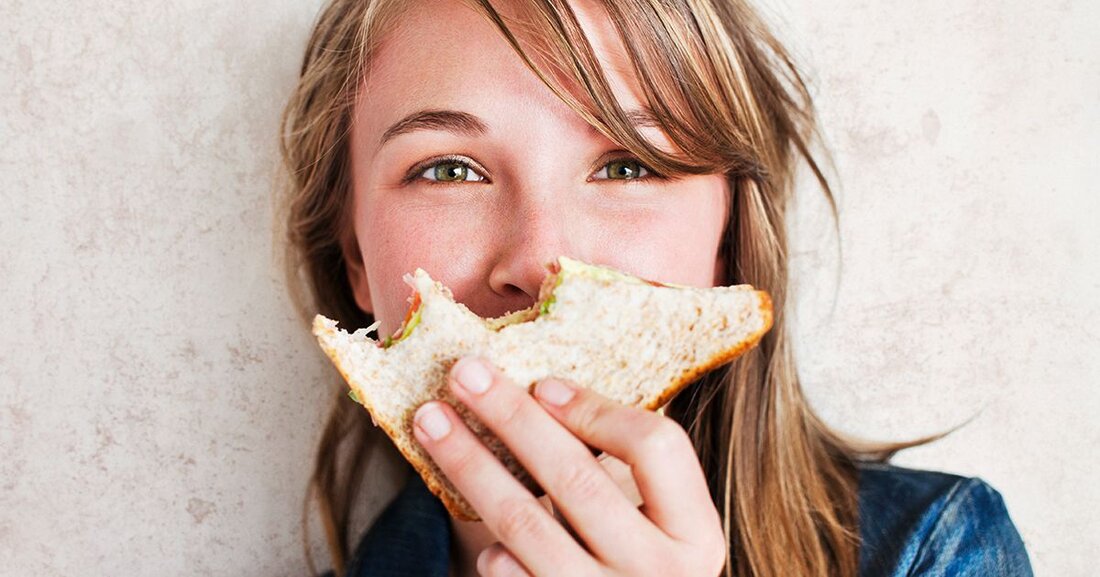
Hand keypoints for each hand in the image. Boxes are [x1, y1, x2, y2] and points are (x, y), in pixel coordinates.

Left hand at [411, 357, 726, 576]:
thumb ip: (623, 465)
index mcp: (695, 534)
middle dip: (512, 416)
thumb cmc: (638, 559)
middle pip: (577, 476)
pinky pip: (508, 573)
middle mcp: (658, 573)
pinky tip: (474, 521)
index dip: (596, 409)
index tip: (542, 382)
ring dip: (469, 463)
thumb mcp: (659, 519)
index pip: (656, 446)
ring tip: (431, 421)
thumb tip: (538, 390)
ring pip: (525, 521)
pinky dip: (488, 545)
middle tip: (464, 374)